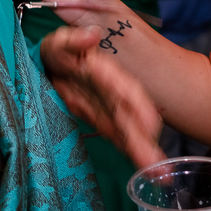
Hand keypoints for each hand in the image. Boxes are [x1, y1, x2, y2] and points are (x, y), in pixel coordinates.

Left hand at [40, 25, 163, 167]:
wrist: (51, 65)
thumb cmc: (58, 52)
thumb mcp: (59, 42)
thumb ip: (72, 40)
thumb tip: (92, 36)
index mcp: (103, 72)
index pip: (124, 89)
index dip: (138, 106)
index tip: (150, 124)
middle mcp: (110, 94)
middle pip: (130, 117)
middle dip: (144, 139)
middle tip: (158, 164)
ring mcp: (106, 110)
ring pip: (127, 131)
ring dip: (142, 151)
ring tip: (159, 174)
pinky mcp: (100, 121)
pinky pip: (118, 138)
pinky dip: (131, 152)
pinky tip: (147, 168)